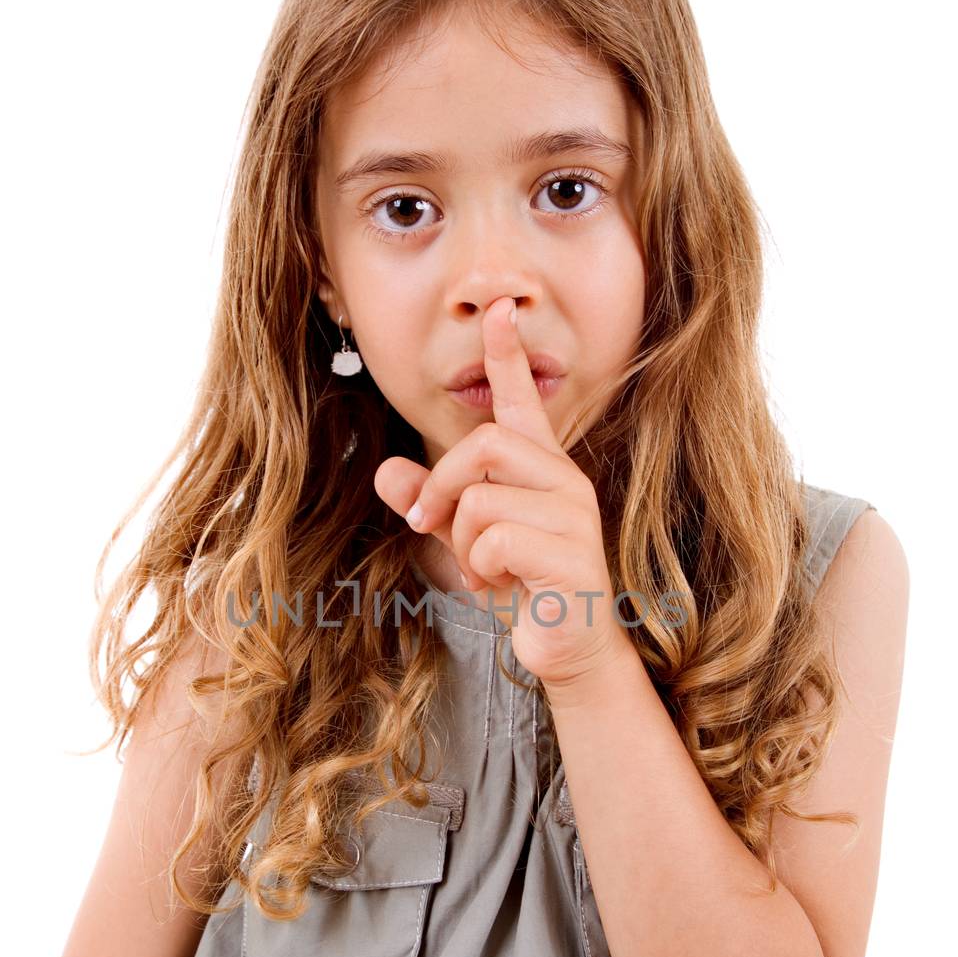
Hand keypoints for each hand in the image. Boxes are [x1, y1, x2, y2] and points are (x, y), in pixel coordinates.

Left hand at [374, 296, 631, 688]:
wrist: (569, 648)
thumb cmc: (523, 588)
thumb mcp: (464, 542)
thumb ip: (430, 505)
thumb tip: (383, 472)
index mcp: (541, 469)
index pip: (523, 399)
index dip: (507, 354)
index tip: (498, 308)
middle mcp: (564, 481)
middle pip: (485, 445)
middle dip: (441, 485)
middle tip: (427, 525)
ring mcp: (573, 517)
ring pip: (482, 498)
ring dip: (462, 544)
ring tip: (484, 571)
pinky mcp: (573, 556)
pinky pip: (496, 541)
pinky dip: (481, 569)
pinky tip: (501, 587)